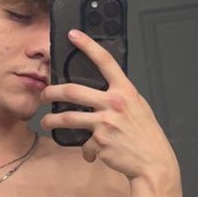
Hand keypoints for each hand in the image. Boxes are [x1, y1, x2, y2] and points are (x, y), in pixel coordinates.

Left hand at [40, 30, 177, 179]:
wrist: (153, 162)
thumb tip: (104, 91)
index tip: (74, 35)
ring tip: (46, 122)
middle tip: (44, 94)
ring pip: (68, 117)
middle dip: (52, 91)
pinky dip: (86, 150)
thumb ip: (121, 97)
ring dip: (52, 120)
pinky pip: (85, 144)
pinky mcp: (99, 141)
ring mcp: (105, 122)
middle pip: (73, 90)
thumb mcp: (138, 107)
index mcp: (125, 91)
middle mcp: (114, 103)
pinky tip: (90, 153)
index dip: (88, 45)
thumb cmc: (146, 135)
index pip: (105, 62)